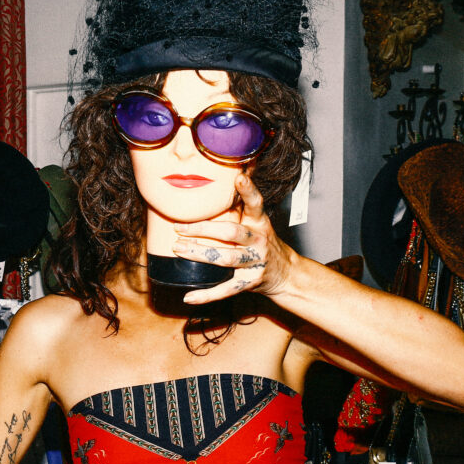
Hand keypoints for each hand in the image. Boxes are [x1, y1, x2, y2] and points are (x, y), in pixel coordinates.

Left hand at [171, 174, 294, 304]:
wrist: (286, 274)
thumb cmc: (263, 242)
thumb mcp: (258, 220)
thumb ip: (245, 200)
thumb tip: (241, 166)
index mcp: (260, 223)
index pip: (256, 203)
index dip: (248, 190)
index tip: (239, 177)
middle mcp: (259, 241)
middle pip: (231, 233)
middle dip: (203, 230)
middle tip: (179, 228)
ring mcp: (255, 263)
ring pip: (225, 259)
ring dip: (199, 254)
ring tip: (178, 249)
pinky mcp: (249, 283)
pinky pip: (225, 290)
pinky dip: (206, 295)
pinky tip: (188, 296)